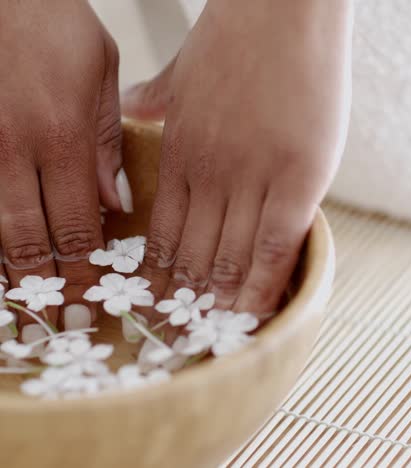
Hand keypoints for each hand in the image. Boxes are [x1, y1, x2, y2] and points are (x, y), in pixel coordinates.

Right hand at [0, 0, 124, 333]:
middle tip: (61, 325)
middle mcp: (14, 151)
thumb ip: (104, 143)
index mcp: (61, 136)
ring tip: (24, 318)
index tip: (92, 298)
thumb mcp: (98, 72)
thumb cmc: (51, 24)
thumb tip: (116, 204)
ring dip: (10, 280)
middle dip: (49, 288)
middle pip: (33, 240)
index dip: (84, 268)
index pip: (78, 224)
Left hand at [123, 0, 352, 314]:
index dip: (163, 275)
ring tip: (216, 336)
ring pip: (232, 258)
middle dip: (187, 300)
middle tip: (183, 336)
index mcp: (180, 154)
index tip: (162, 305)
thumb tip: (130, 111)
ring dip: (222, 302)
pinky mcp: (297, 180)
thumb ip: (154, 101)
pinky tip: (256, 313)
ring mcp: (253, 178)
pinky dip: (265, 286)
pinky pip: (276, 248)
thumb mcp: (181, 73)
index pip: (164, 233)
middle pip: (194, 253)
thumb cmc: (236, 40)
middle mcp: (211, 173)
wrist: (284, 8)